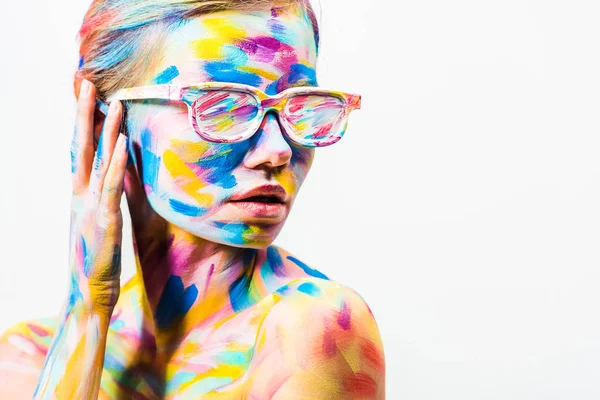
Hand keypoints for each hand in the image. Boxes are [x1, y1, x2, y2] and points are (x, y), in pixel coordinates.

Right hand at [68, 79, 127, 313]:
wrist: (86, 295)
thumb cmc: (95, 261)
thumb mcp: (99, 224)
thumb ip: (104, 201)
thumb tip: (113, 181)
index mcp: (79, 196)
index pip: (80, 152)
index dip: (83, 124)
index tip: (88, 98)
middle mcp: (81, 196)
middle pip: (81, 148)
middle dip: (84, 115)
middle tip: (86, 83)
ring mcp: (90, 207)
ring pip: (96, 162)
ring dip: (105, 131)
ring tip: (113, 103)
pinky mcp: (104, 221)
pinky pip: (110, 187)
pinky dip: (114, 163)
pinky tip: (120, 143)